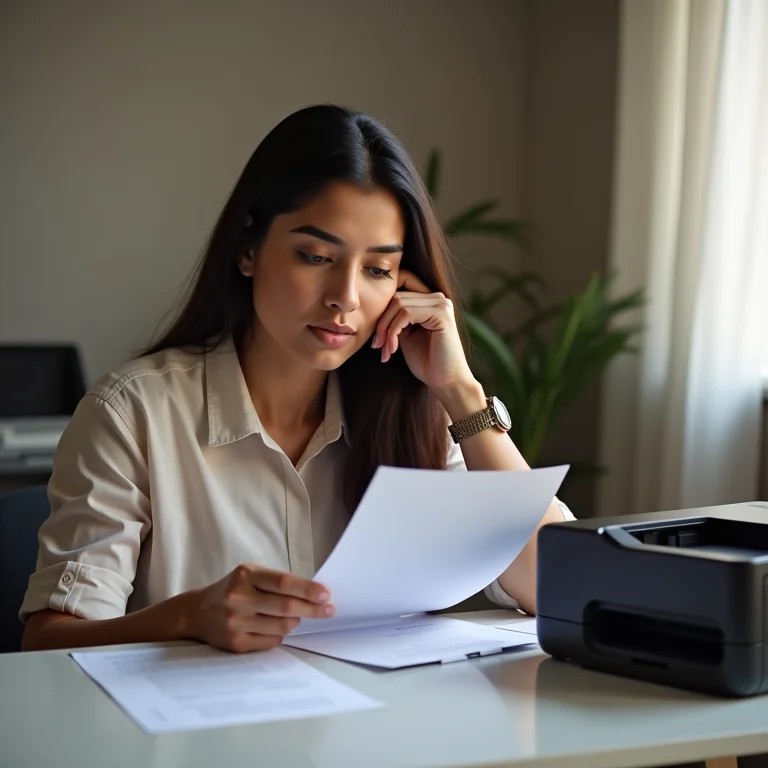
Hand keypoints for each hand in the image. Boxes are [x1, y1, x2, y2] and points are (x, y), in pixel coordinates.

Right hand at [188, 564, 334, 652]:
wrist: (198, 612)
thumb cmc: (234, 589)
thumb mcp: (251, 575)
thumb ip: (278, 582)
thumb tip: (314, 594)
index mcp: (245, 576)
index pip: (283, 583)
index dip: (308, 589)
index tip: (326, 595)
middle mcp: (238, 598)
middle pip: (286, 607)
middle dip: (312, 609)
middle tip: (329, 610)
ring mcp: (236, 623)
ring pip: (282, 626)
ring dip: (296, 621)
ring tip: (298, 616)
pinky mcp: (236, 644)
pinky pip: (272, 641)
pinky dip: (281, 633)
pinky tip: (277, 627)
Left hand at [371, 270, 475, 392]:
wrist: (446, 382)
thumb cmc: (427, 362)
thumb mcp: (405, 336)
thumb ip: (395, 319)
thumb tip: (375, 309)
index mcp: (430, 301)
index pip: (399, 289)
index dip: (382, 309)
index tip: (376, 336)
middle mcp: (438, 298)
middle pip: (396, 296)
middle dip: (381, 322)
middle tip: (377, 345)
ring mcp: (441, 304)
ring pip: (398, 303)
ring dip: (386, 328)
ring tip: (385, 349)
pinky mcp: (441, 314)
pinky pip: (406, 313)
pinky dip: (394, 330)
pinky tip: (393, 349)